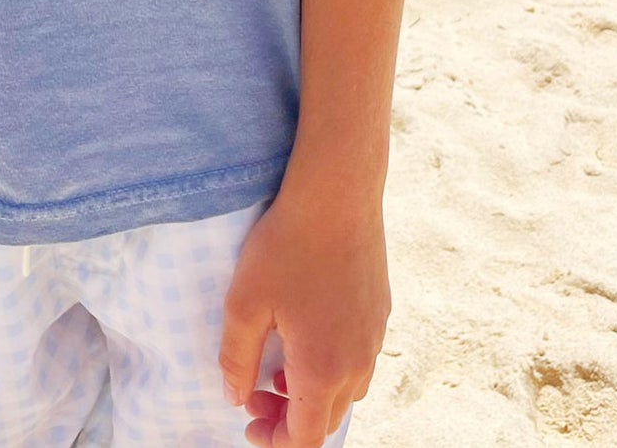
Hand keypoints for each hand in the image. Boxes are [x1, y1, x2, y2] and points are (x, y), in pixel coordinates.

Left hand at [217, 178, 390, 446]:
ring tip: (279, 368)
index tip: (249, 422)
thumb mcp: (244, 303)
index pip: (305, 438)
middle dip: (290, 419)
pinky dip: (332, 366)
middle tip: (255, 395)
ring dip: (313, 394)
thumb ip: (236, 359)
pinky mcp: (380, 311)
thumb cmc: (285, 247)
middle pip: (327, 419)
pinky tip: (306, 333)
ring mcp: (375, 336)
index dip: (275, 441)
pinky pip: (359, 358)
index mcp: (323, 370)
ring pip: (347, 390)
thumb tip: (237, 398)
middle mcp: (358, 362)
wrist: (336, 193)